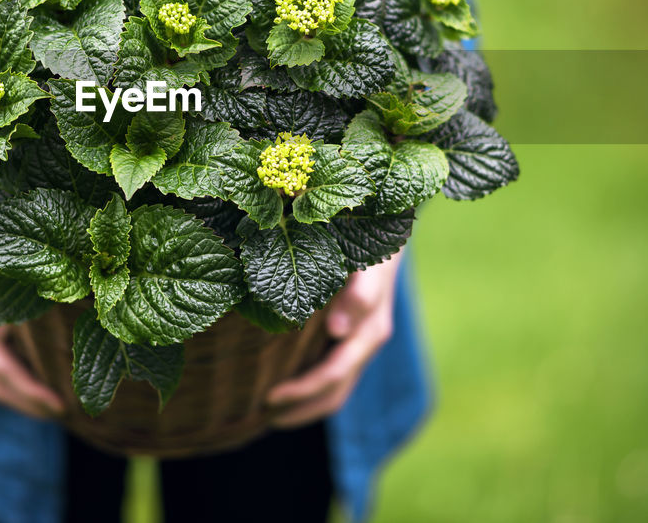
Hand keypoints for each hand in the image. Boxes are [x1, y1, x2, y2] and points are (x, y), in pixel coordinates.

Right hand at [0, 210, 64, 420]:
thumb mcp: (5, 256)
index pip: (5, 369)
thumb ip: (30, 280)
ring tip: (60, 404)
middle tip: (67, 412)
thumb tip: (65, 304)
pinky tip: (44, 381)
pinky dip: (21, 379)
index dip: (33, 391)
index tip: (62, 405)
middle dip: (33, 403)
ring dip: (27, 396)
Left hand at [265, 248, 403, 427]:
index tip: (269, 396)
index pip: (334, 374)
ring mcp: (364, 343)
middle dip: (300, 405)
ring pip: (338, 389)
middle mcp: (368, 341)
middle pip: (335, 390)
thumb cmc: (366, 247)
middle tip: (261, 411)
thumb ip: (358, 294)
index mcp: (370, 329)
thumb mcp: (366, 264)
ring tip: (270, 414)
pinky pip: (338, 377)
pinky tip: (288, 389)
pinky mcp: (356, 340)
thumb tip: (338, 330)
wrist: (385, 233)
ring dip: (306, 405)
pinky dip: (314, 390)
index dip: (303, 390)